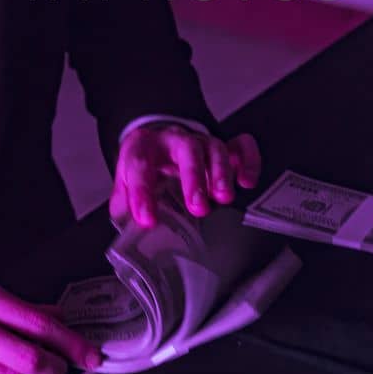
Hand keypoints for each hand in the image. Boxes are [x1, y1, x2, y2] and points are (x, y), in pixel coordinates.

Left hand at [110, 127, 262, 227]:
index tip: (148, 219)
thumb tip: (130, 233)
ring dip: (220, 173)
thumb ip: (124, 205)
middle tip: (199, 207)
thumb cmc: (145, 165)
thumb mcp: (125, 182)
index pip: (140, 166)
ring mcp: (200, 141)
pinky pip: (241, 146)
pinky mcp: (222, 146)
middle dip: (194, 178)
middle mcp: (174, 140)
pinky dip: (248, 161)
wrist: (159, 141)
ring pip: (215, 148)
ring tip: (223, 198)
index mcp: (144, 147)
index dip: (142, 193)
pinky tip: (246, 181)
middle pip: (187, 150)